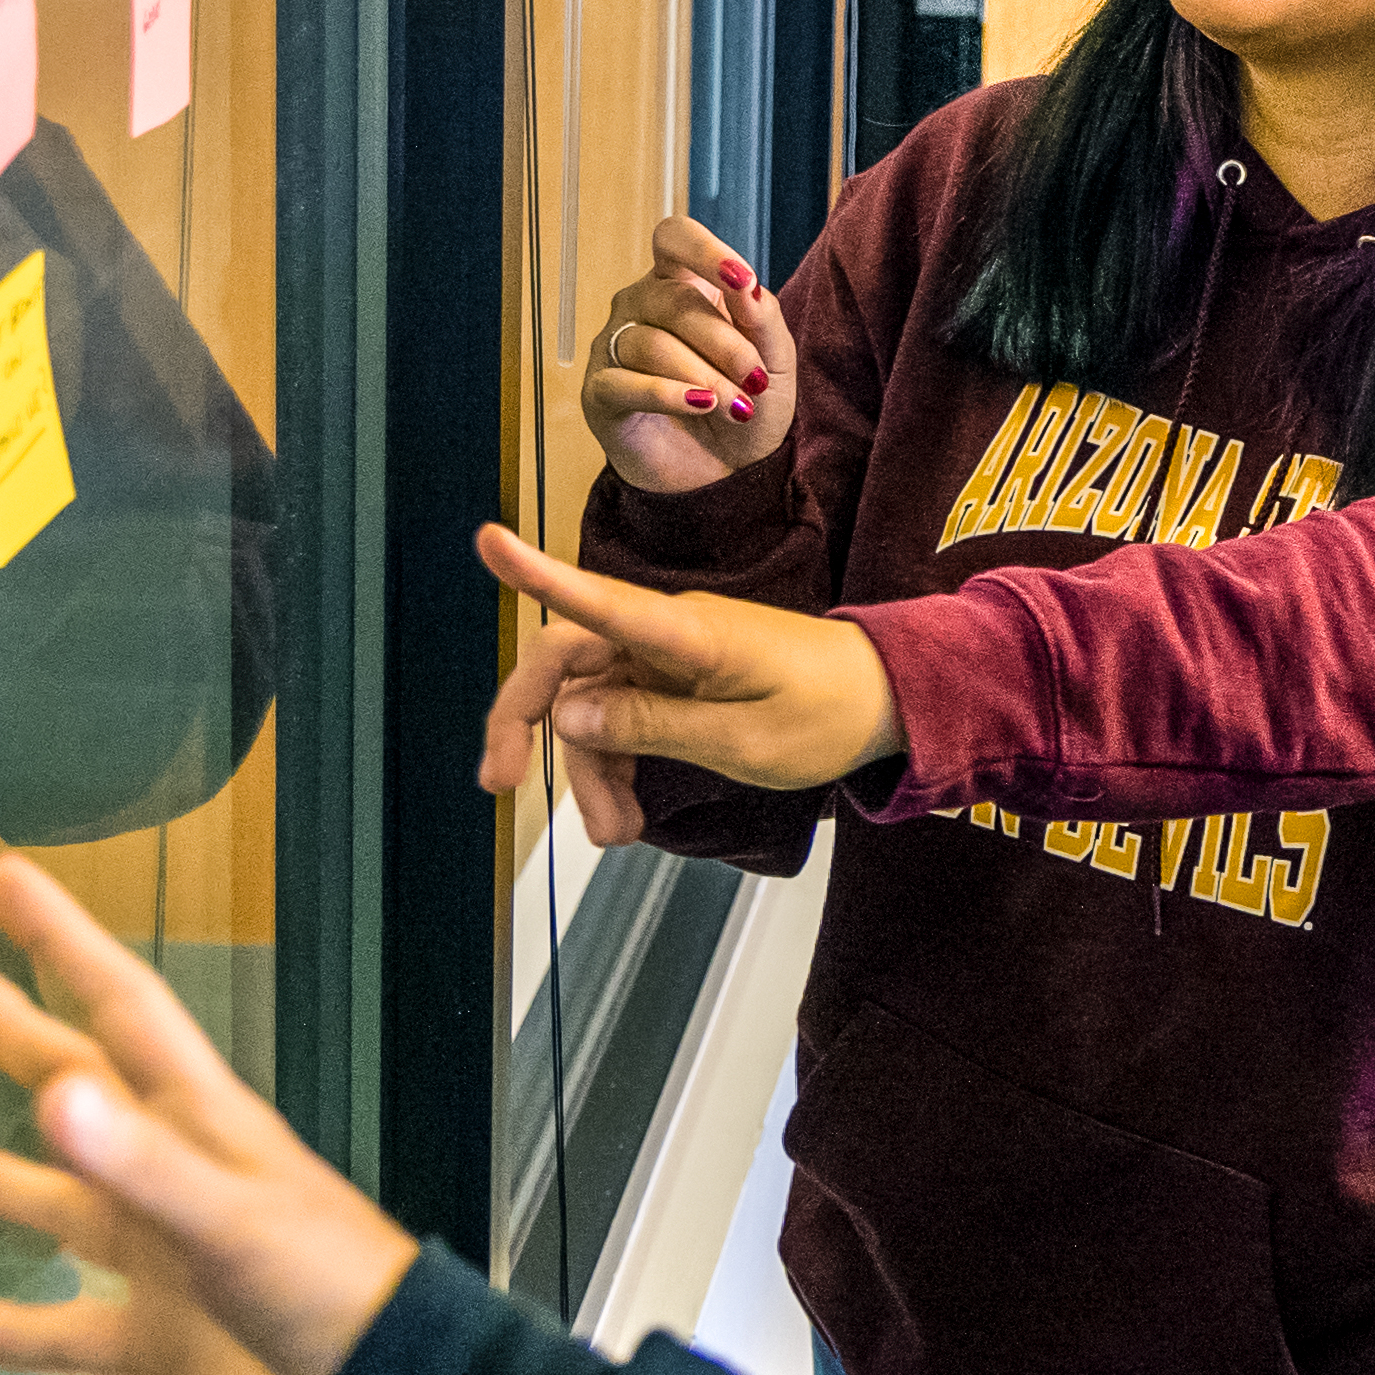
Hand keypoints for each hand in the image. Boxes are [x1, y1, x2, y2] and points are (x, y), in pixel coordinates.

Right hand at [0, 856, 420, 1374]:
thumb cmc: (329, 1292)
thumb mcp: (232, 1219)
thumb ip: (141, 1164)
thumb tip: (55, 1092)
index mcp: (203, 1125)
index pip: (122, 1009)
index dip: (63, 942)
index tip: (5, 879)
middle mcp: (177, 1179)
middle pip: (82, 1088)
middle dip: (20, 1034)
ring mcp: (166, 1259)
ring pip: (65, 1207)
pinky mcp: (161, 1339)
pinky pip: (65, 1331)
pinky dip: (8, 1329)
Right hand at [474, 524, 906, 796]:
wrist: (887, 701)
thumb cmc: (828, 714)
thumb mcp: (743, 740)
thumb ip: (653, 726)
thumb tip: (569, 716)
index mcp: (687, 634)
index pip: (598, 602)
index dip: (537, 573)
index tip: (487, 541)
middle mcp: (666, 633)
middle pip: (564, 663)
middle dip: (526, 724)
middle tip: (500, 784)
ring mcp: (667, 655)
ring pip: (590, 705)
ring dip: (588, 769)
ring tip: (614, 833)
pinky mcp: (675, 678)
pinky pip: (620, 716)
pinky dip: (615, 764)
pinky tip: (624, 815)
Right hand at [585, 214, 798, 495]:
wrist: (726, 472)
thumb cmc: (746, 402)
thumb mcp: (774, 362)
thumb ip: (762, 319)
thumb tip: (746, 285)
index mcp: (682, 284)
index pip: (675, 238)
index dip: (704, 251)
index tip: (742, 279)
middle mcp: (640, 305)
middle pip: (672, 299)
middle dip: (723, 341)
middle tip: (755, 380)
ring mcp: (614, 346)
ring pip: (650, 342)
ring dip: (703, 376)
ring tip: (736, 406)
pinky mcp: (600, 392)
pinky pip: (623, 381)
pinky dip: (666, 393)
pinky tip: (700, 405)